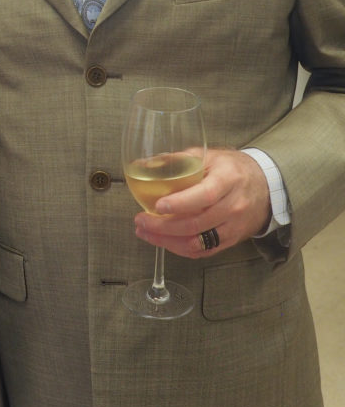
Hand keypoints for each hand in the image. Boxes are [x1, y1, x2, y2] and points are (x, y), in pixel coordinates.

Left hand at [133, 148, 271, 258]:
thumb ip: (178, 159)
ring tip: (145, 232)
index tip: (157, 205)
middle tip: (141, 220)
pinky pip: (204, 250)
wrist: (265, 187)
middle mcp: (233, 205)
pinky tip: (163, 241)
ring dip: (167, 241)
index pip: (205, 195)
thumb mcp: (209, 156)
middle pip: (197, 223)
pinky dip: (180, 248)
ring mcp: (234, 226)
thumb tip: (144, 164)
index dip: (180, 203)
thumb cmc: (232, 169)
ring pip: (199, 241)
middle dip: (164, 226)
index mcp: (228, 179)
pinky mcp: (232, 239)